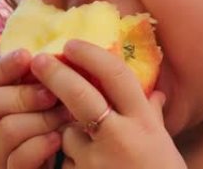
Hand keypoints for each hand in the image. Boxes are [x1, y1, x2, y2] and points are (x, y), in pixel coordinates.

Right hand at [0, 49, 72, 168]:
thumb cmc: (42, 146)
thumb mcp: (33, 115)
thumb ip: (37, 91)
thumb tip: (59, 58)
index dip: (3, 66)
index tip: (27, 55)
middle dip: (24, 94)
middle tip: (53, 94)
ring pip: (7, 129)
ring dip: (41, 118)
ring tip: (66, 116)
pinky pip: (18, 160)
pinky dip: (41, 146)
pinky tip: (59, 139)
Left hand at [30, 40, 185, 168]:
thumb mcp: (164, 147)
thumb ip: (154, 118)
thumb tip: (155, 93)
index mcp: (145, 123)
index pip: (116, 75)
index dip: (91, 55)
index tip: (71, 45)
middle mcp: (122, 137)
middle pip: (80, 94)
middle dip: (55, 73)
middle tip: (38, 60)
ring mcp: (97, 162)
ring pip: (67, 132)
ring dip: (68, 134)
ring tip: (82, 146)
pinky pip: (64, 163)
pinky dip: (66, 162)